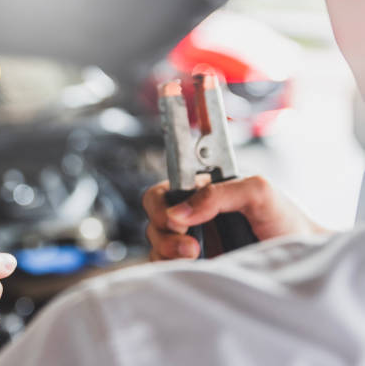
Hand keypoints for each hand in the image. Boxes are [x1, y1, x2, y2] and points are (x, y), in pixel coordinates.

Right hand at [142, 175, 328, 259]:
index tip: (176, 219)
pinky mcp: (196, 268)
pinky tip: (196, 269)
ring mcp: (192, 243)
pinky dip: (173, 269)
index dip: (161, 205)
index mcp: (203, 192)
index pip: (163, 192)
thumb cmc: (287, 221)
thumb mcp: (259, 192)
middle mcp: (193, 216)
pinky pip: (167, 268)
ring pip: (156, 246)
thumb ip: (219, 193)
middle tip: (190, 246)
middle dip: (165, 233)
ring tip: (197, 258)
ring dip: (169, 252)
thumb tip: (180, 211)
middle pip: (155, 220)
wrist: (306, 259)